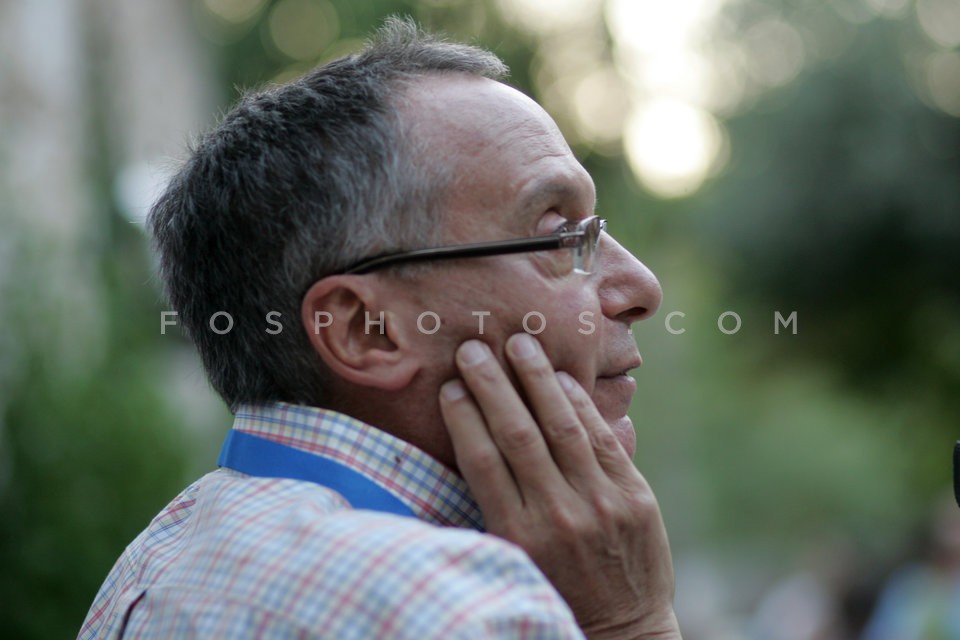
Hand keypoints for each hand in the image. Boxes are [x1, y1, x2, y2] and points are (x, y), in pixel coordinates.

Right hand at [438, 333, 680, 639]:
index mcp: (518, 535)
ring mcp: (600, 503)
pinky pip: (603, 438)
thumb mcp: (516, 560)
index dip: (464, 418)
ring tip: (519, 344)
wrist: (624, 630)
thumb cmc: (557, 591)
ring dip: (537, 379)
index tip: (450, 386)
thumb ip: (498, 506)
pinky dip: (581, 404)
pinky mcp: (634, 496)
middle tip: (474, 349)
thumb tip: (474, 439)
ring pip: (563, 427)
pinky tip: (562, 377)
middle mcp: (557, 516)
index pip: (482, 462)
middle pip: (517, 435)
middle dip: (492, 386)